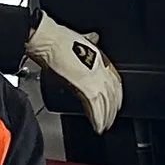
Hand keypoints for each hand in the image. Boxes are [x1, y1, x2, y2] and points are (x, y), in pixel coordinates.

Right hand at [25, 10, 122, 133]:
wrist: (48, 41)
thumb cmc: (58, 38)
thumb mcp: (80, 37)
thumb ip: (89, 40)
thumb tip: (93, 38)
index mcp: (100, 58)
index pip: (115, 80)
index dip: (116, 93)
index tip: (116, 102)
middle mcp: (100, 69)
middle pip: (113, 94)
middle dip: (112, 109)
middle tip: (112, 120)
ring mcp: (94, 79)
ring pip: (106, 103)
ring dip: (106, 117)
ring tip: (105, 127)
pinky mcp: (85, 88)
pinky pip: (95, 107)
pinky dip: (97, 119)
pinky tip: (98, 127)